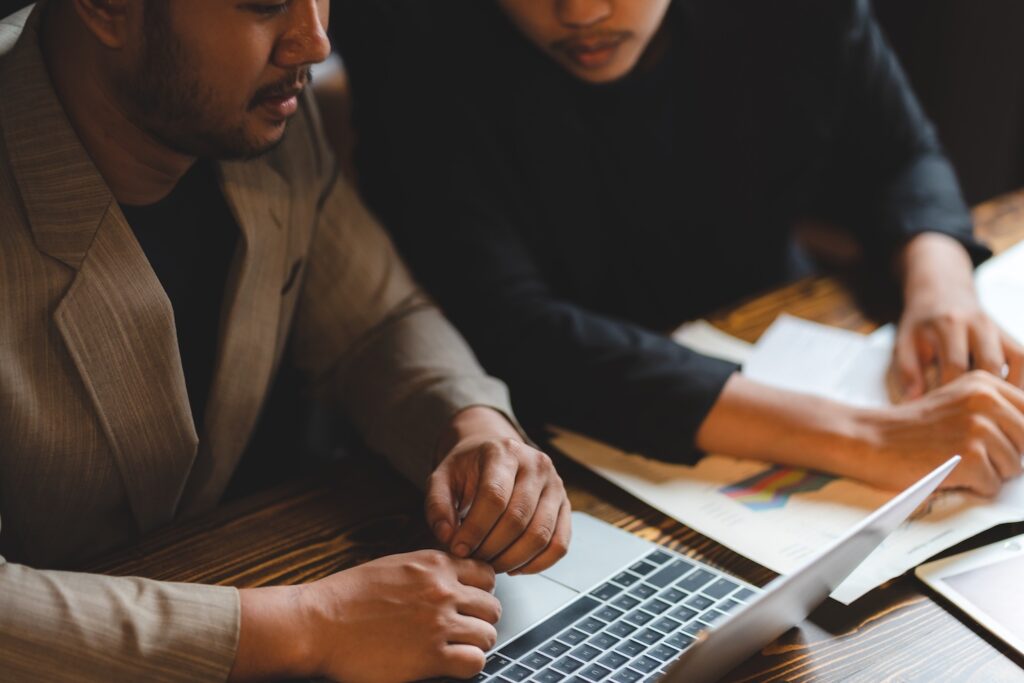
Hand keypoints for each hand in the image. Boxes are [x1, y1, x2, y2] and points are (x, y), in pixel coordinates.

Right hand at [231, 550, 500, 681]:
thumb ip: (429, 571)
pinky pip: (474, 661)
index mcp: (434, 565)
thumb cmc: (348, 597)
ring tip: (456, 649)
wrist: (319, 624)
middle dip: (480, 620)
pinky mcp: (431, 656)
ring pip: (488, 635)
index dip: (480, 592)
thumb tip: (454, 580)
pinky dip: (467, 664)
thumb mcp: (395, 566)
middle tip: (463, 630)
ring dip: (475, 644)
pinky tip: (449, 663)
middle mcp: (442, 590)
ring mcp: (439, 623)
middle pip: (492, 607)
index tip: (470, 604)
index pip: (486, 574)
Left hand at [427, 407, 570, 573]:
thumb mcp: (442, 478)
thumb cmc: (469, 468)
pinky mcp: (565, 505)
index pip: (494, 496)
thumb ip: (437, 506)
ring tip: (491, 565)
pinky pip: (559, 544)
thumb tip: (448, 537)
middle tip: (473, 560)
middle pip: (517, 518)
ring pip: (540, 535)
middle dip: (492, 548)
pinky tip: (515, 567)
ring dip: (513, 560)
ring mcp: (555, 485)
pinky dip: (538, 564)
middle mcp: (536, 464)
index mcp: (504, 452)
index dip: (475, 529)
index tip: (458, 549)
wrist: (497, 454)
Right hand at [857, 371, 1023, 495]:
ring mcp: (978, 428)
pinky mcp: (971, 457)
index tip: (1002, 443)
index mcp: (984, 383)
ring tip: (955, 460)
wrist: (871, 440)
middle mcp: (985, 401)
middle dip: (1005, 456)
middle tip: (968, 452)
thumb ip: (996, 411)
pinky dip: (972, 487)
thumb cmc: (911, 429)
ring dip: (987, 473)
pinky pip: (993, 486)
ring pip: (1014, 467)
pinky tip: (948, 472)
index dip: (1018, 436)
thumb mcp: (957, 403)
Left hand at [892, 232, 1023, 400]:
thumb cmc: (921, 323)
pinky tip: (1013, 401)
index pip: (956, 365)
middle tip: (980, 422)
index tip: (944, 416)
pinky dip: (1022, 381)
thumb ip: (907, 370)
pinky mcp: (1010, 335)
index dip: (952, 394)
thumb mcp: (904, 340)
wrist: (942, 291)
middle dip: (986, 396)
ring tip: (1004, 416)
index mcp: (948, 325)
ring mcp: (998, 329)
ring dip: (1012, 391)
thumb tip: (914, 402)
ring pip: (1017, 362)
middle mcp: (978, 324)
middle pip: (990, 365)